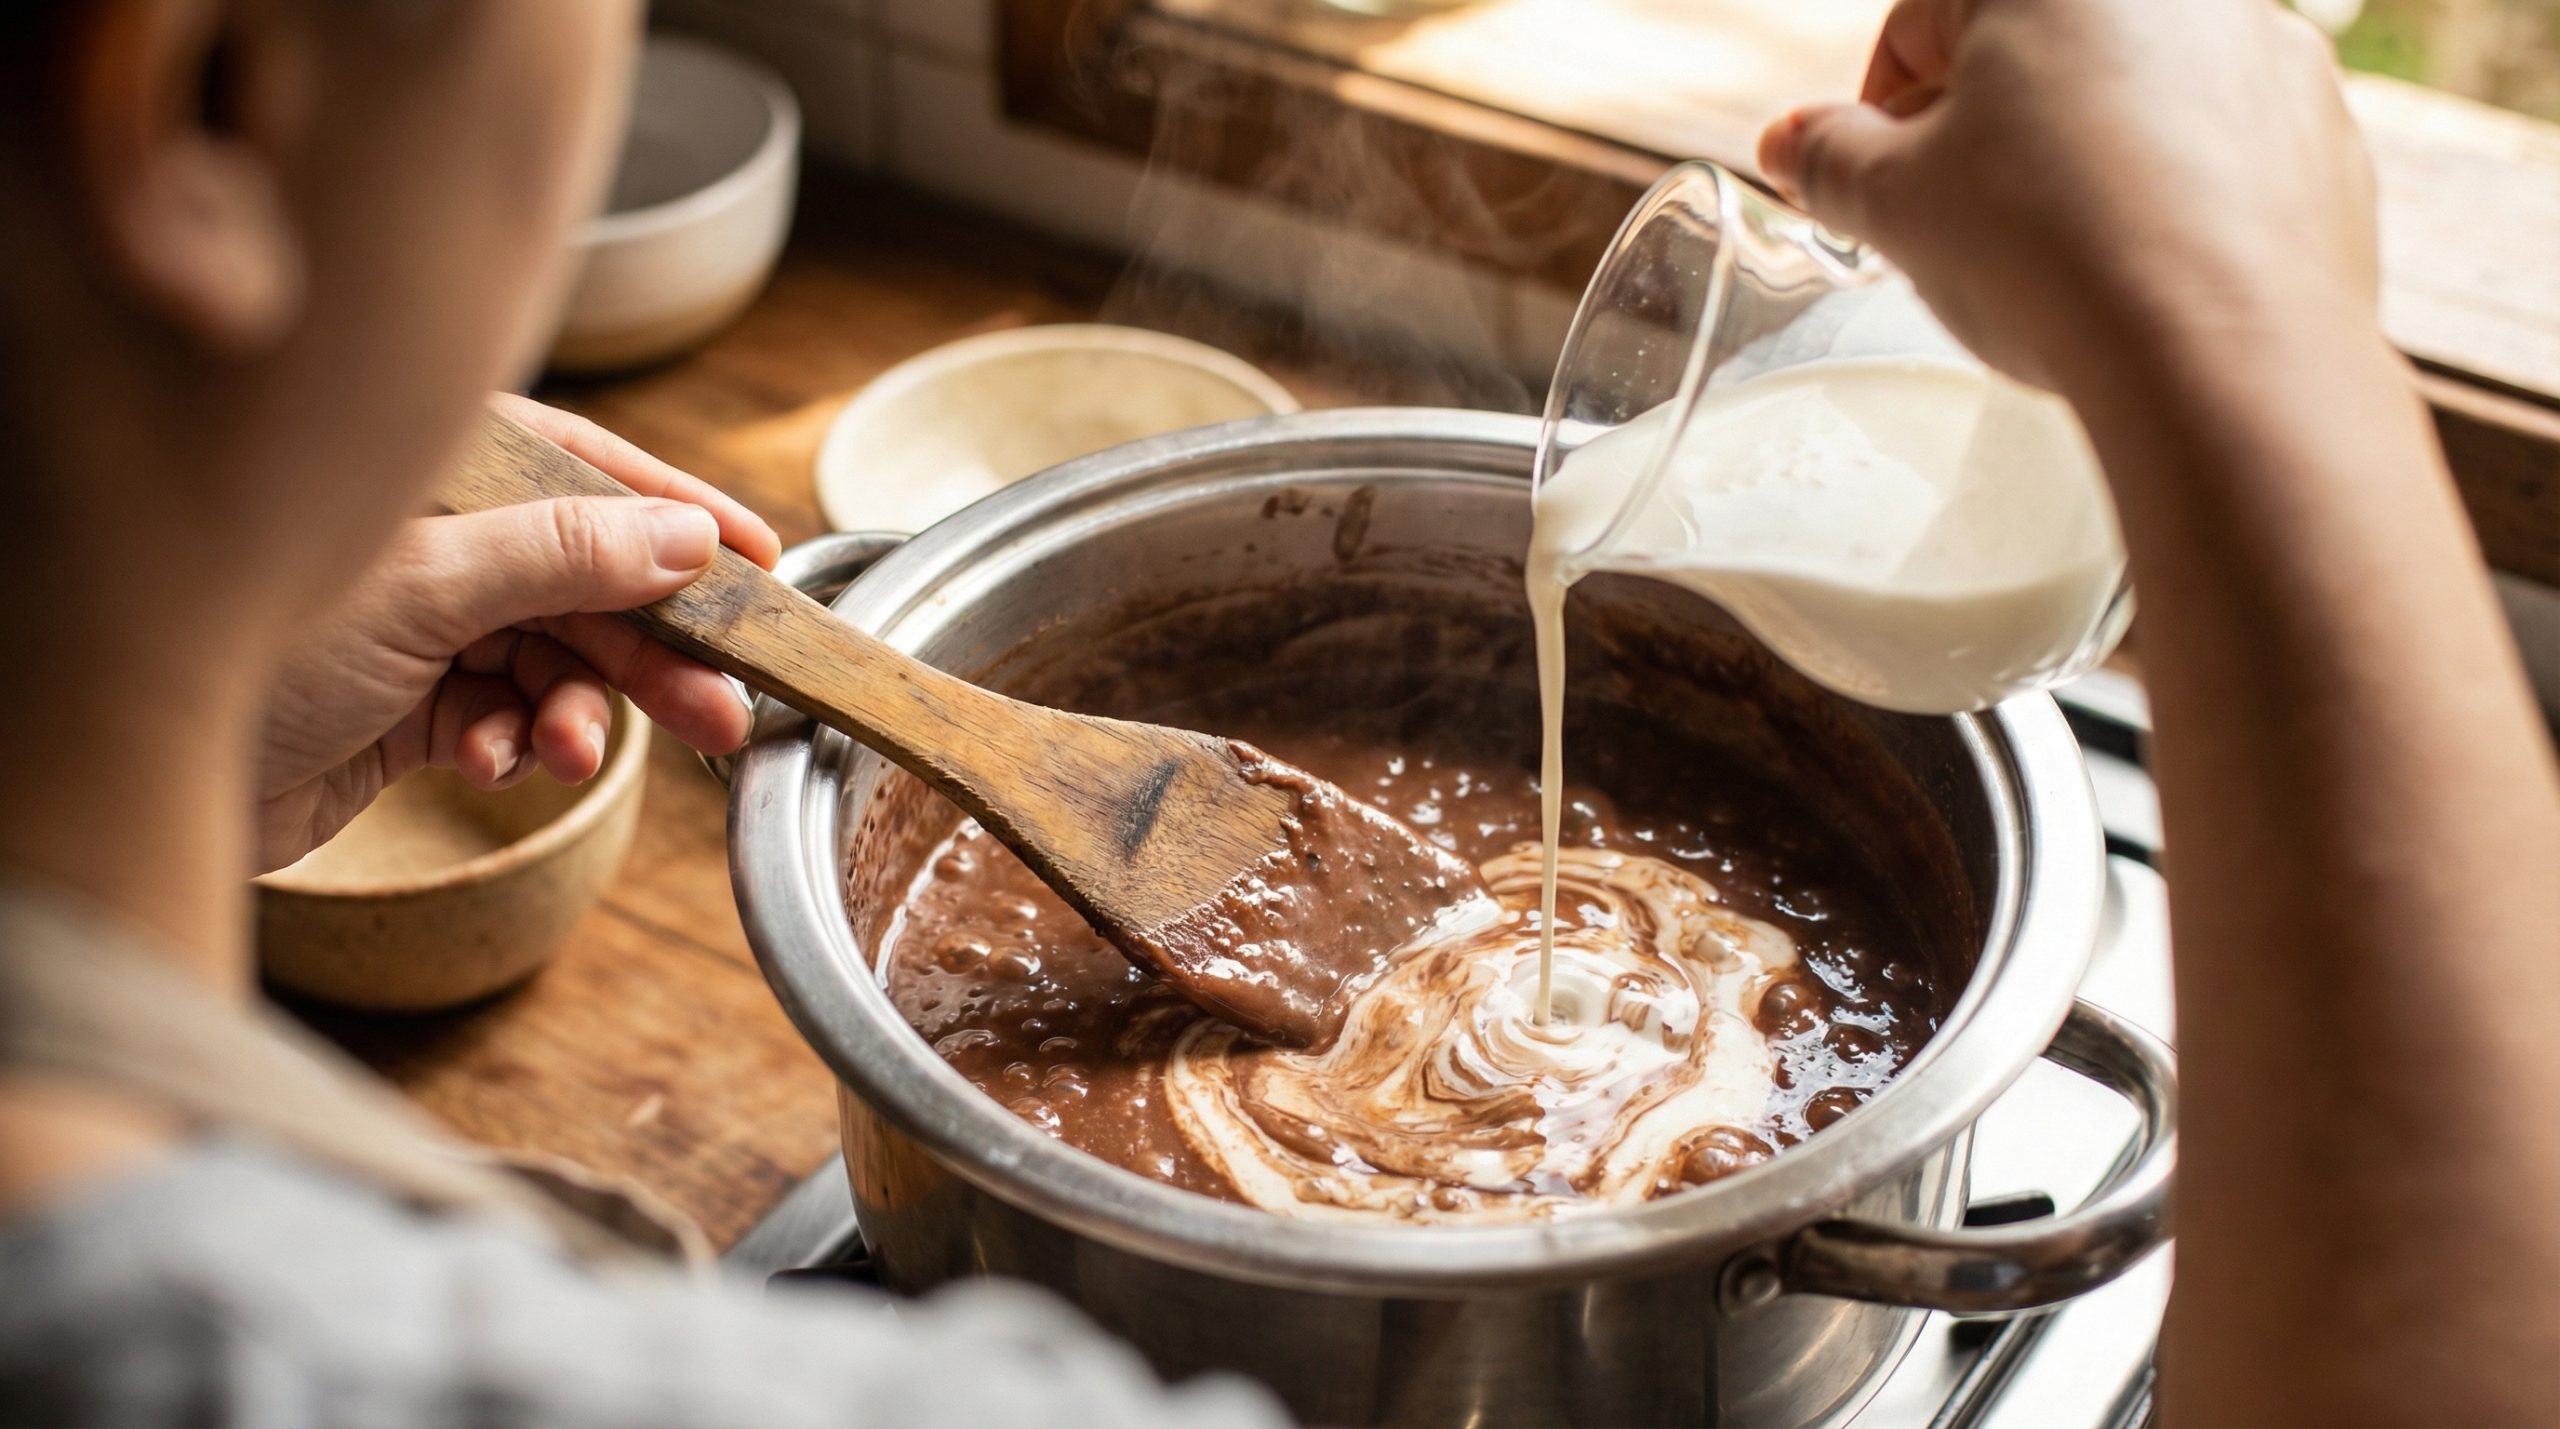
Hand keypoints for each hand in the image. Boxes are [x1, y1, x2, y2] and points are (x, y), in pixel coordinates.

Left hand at [252, 394, 783, 872]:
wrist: (130, 769)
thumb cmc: (241, 643)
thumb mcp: (423, 589)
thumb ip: (565, 556)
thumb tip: (690, 538)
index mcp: (433, 471)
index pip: (590, 471)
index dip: (682, 517)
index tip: (765, 566)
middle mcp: (435, 538)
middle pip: (590, 583)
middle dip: (652, 654)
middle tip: (724, 710)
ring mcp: (421, 622)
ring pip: (556, 662)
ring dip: (579, 713)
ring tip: (572, 755)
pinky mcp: (407, 706)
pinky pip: (504, 719)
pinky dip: (507, 746)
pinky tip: (483, 764)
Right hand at [1756, 0, 2378, 391]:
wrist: (2224, 353)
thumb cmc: (2047, 252)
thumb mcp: (1893, 205)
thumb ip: (1828, 159)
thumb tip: (1790, 141)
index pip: (1922, 18)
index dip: (1877, 109)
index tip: (1872, 184)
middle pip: (2032, 54)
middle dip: (1982, 135)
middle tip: (1950, 227)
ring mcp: (2265, 52)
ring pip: (2127, 99)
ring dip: (2074, 162)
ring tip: (2048, 261)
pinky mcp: (2323, 133)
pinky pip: (2215, 151)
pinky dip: (2166, 199)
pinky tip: (2134, 276)